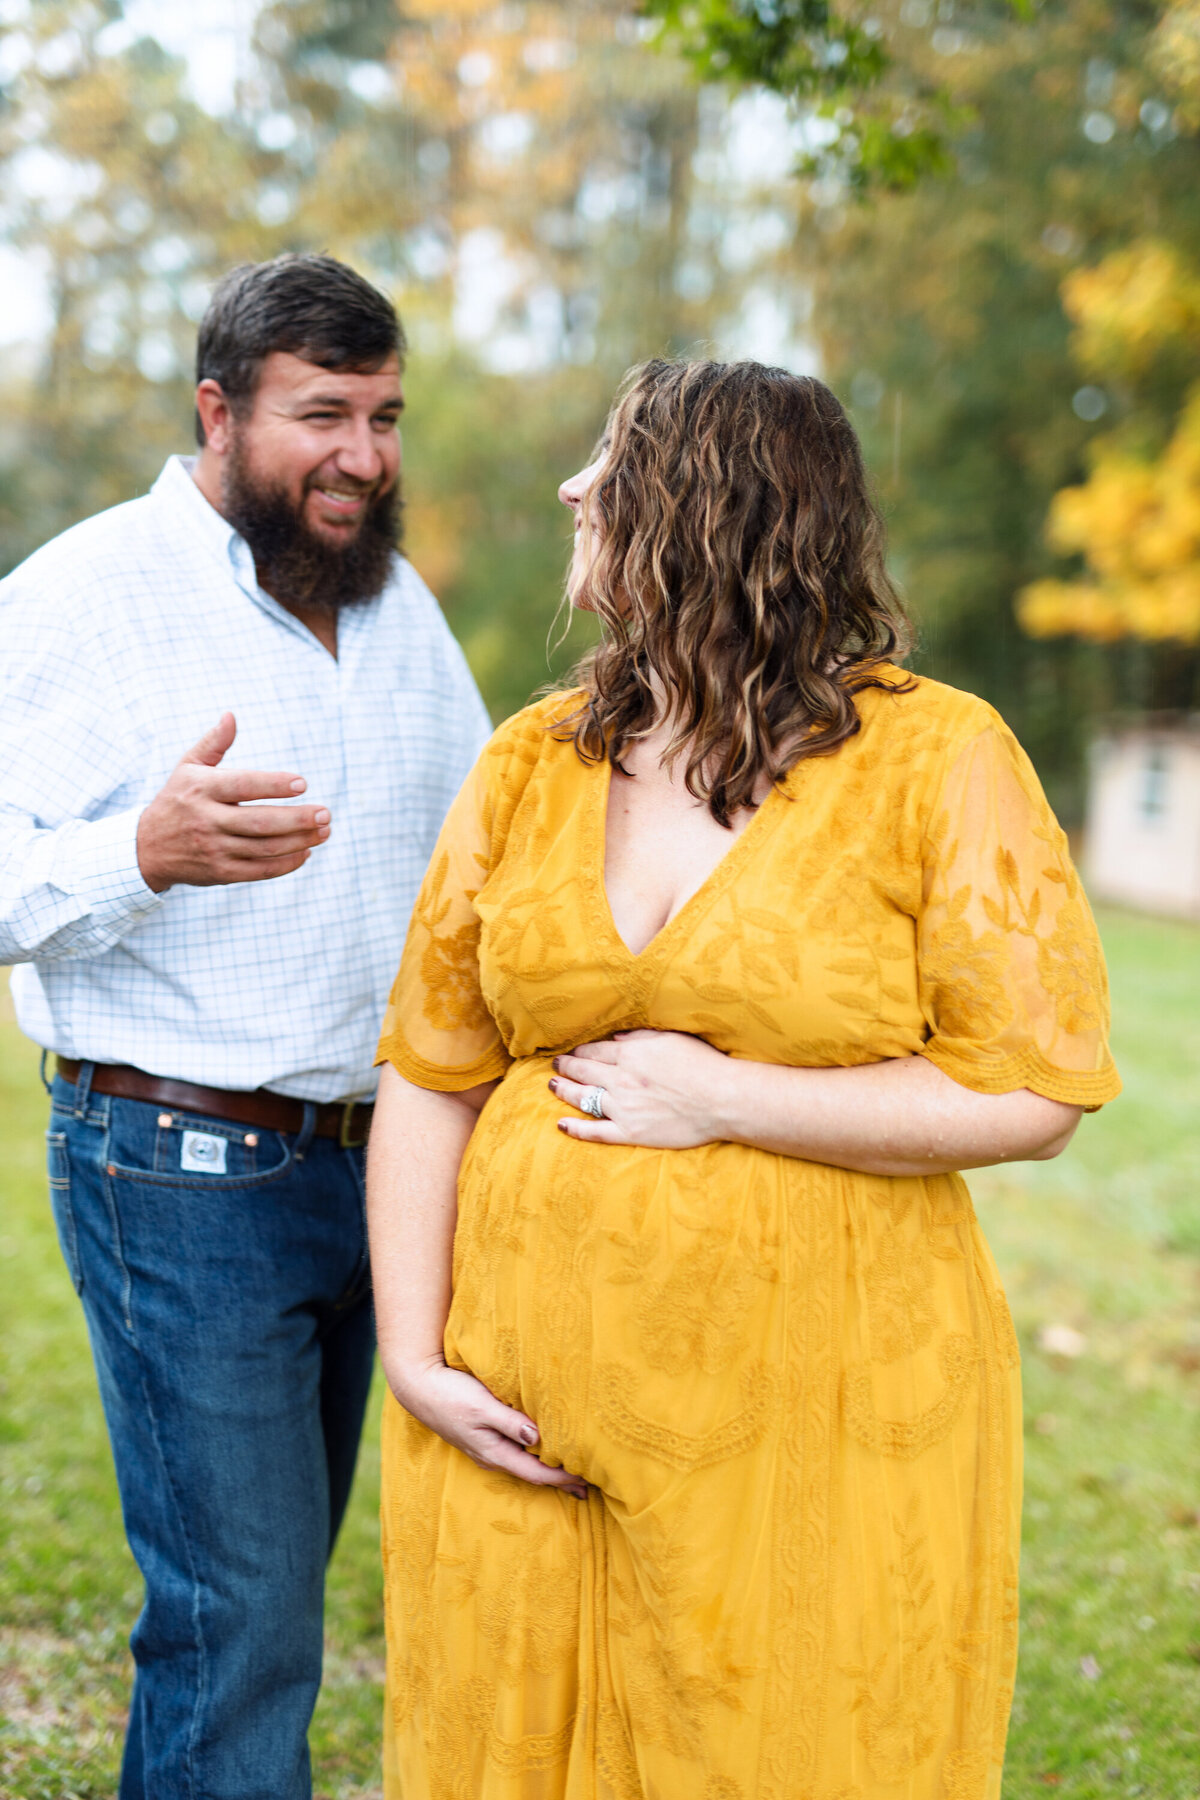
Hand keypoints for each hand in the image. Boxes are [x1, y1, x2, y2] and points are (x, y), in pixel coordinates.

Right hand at [136, 713, 330, 891]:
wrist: (146, 849)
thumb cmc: (177, 800)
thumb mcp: (187, 767)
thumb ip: (213, 743)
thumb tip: (231, 716)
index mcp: (201, 788)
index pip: (243, 785)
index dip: (274, 785)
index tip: (303, 783)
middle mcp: (206, 819)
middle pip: (260, 822)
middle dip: (298, 819)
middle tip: (326, 813)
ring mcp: (213, 848)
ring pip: (264, 848)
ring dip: (300, 841)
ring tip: (325, 831)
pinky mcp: (220, 872)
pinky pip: (259, 871)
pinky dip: (286, 863)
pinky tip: (306, 851)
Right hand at [390, 1358, 587, 1498]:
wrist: (418, 1387)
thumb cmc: (451, 1395)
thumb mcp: (483, 1406)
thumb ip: (511, 1422)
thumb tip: (538, 1437)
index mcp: (494, 1452)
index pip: (537, 1473)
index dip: (563, 1478)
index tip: (587, 1480)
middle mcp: (491, 1456)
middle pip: (532, 1474)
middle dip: (559, 1481)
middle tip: (588, 1488)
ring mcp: (485, 1447)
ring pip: (523, 1464)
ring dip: (547, 1469)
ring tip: (571, 1472)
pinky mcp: (481, 1436)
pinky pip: (514, 1452)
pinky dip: (533, 1455)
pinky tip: (541, 1449)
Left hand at [550, 1028, 731, 1146]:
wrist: (722, 1099)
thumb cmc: (703, 1064)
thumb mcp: (670, 1038)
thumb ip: (638, 1038)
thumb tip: (614, 1040)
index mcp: (629, 1055)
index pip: (594, 1052)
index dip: (579, 1051)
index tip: (571, 1051)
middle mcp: (620, 1080)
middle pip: (583, 1072)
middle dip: (565, 1067)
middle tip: (554, 1065)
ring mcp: (623, 1108)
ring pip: (583, 1099)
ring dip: (563, 1091)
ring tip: (552, 1086)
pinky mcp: (630, 1133)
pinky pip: (595, 1132)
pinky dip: (576, 1129)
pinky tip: (561, 1124)